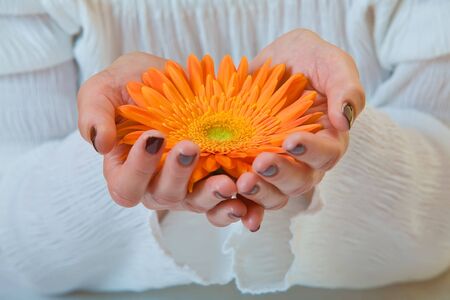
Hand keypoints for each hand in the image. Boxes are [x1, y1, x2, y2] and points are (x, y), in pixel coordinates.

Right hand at [77, 52, 261, 229]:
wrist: (172, 79)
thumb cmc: (132, 84)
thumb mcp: (104, 89)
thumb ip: (94, 114)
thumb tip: (100, 145)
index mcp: (126, 170)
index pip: (126, 185)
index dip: (138, 168)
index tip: (154, 136)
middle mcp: (155, 184)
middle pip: (164, 196)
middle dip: (178, 175)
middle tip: (191, 148)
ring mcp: (188, 185)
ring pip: (197, 203)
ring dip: (212, 196)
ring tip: (228, 183)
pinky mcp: (214, 179)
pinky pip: (224, 202)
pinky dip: (238, 206)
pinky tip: (250, 203)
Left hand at [235, 29, 363, 211]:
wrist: (273, 63)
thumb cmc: (307, 60)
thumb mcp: (331, 62)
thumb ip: (346, 88)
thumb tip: (345, 121)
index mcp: (328, 139)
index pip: (327, 155)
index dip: (311, 152)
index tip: (291, 140)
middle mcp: (304, 160)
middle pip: (300, 182)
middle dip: (281, 175)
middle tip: (261, 163)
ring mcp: (277, 166)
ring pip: (275, 194)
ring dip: (260, 192)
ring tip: (242, 182)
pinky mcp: (250, 167)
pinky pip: (249, 193)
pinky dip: (240, 203)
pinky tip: (228, 199)